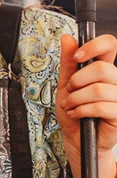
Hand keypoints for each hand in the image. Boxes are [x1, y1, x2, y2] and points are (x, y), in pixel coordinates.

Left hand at [56, 33, 116, 177]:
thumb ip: (68, 63)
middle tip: (70, 91)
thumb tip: (67, 38)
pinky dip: (82, 110)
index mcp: (104, 69)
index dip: (94, 46)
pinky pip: (100, 106)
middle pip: (101, 69)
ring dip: (77, 99)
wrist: (76, 139)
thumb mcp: (65, 85)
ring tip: (70, 105)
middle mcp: (115, 81)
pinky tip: (77, 114)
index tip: (77, 57)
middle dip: (77, 81)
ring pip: (98, 89)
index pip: (110, 45)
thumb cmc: (73, 111)